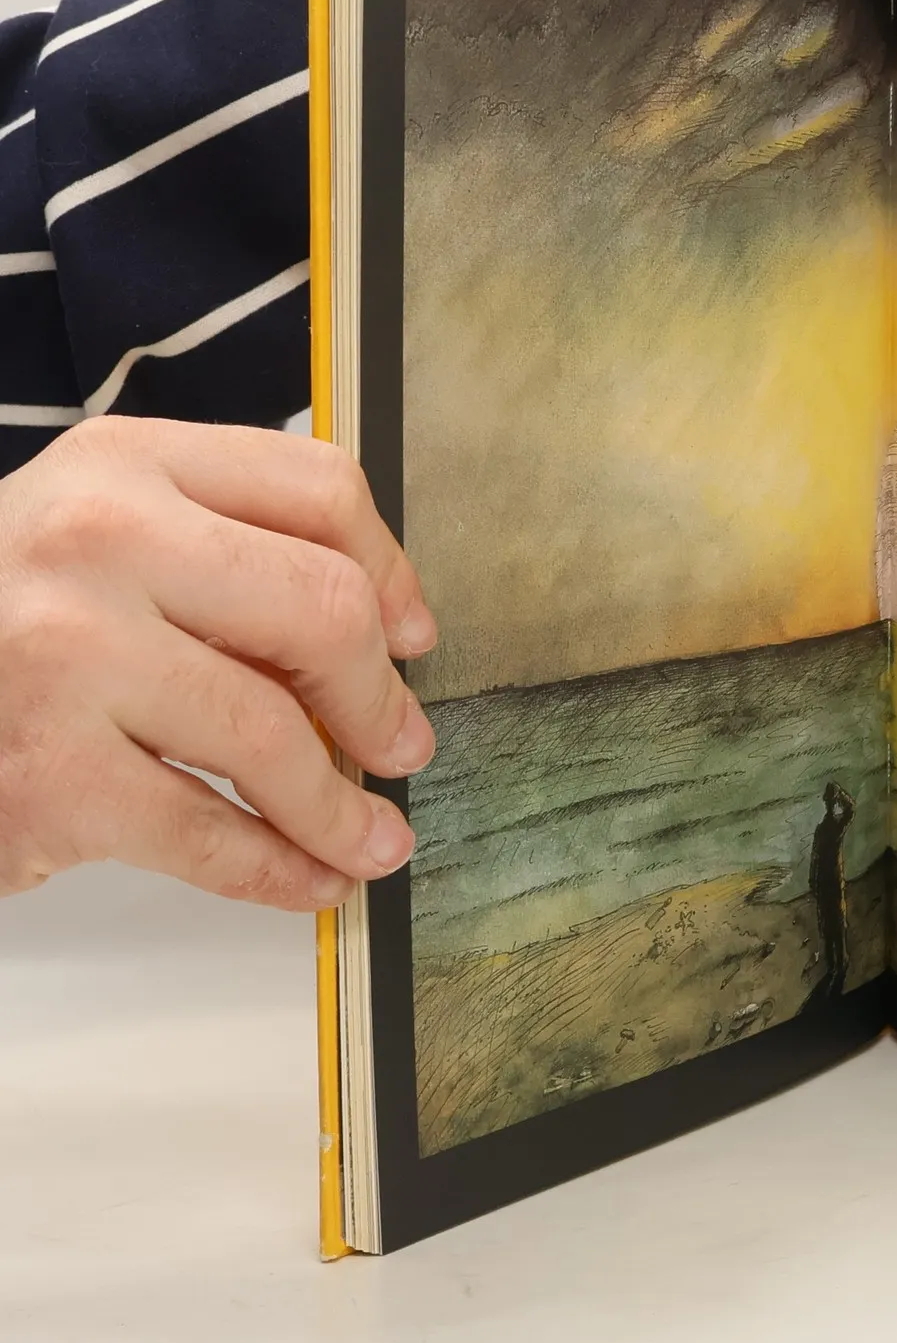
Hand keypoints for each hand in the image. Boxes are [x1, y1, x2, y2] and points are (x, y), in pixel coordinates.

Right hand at [0, 418, 436, 909]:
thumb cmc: (3, 618)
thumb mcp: (100, 534)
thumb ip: (227, 551)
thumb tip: (388, 633)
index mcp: (129, 462)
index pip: (319, 491)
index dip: (390, 573)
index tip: (411, 634)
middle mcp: (100, 540)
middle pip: (320, 610)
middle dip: (378, 697)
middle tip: (402, 744)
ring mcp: (68, 655)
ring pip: (272, 735)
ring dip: (342, 805)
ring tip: (374, 837)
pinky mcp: (47, 773)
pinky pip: (207, 833)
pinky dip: (280, 869)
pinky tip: (313, 879)